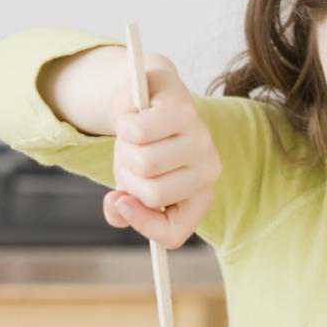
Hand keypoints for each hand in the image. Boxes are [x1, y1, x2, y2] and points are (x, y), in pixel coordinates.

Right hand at [101, 51, 221, 248]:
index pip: (173, 233)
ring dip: (124, 148)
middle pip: (152, 194)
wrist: (149, 93)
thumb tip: (116, 205)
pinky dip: (123, 124)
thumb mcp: (131, 183)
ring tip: (133, 136)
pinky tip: (133, 115)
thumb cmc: (145, 147)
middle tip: (131, 156)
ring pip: (144, 163)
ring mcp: (201, 140)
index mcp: (199, 197)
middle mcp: (210, 171)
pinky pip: (137, 132)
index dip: (142, 224)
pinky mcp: (184, 111)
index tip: (119, 201)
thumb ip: (123, 209)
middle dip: (127, 176)